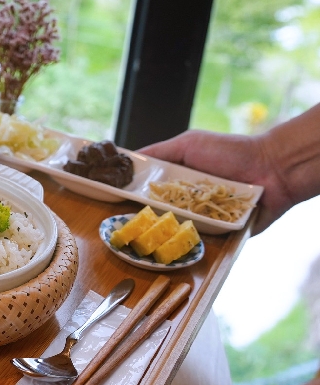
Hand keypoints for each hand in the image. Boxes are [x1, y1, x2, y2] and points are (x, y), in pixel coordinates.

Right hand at [139, 129, 292, 231]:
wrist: (273, 168)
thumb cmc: (231, 152)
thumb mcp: (190, 143)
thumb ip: (160, 151)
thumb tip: (130, 158)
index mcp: (176, 179)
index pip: (147, 190)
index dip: (129, 193)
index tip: (110, 197)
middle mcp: (186, 200)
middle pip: (157, 213)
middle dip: (143, 217)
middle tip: (125, 222)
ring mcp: (202, 218)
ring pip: (176, 229)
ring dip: (165, 231)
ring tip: (147, 236)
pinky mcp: (220, 233)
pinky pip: (202, 240)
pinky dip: (192, 239)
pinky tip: (178, 241)